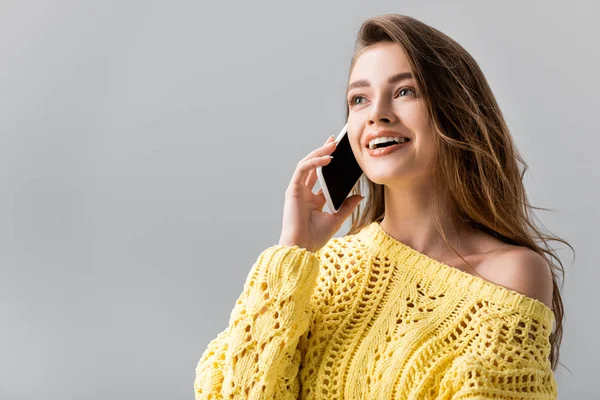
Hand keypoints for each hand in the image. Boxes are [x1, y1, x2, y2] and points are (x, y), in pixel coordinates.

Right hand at [278, 135, 363, 252]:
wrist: (302, 248)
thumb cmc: (315, 237)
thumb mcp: (337, 219)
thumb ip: (347, 206)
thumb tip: (360, 195)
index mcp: (313, 200)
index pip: (321, 176)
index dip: (328, 163)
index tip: (339, 152)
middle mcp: (305, 193)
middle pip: (313, 166)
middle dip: (323, 151)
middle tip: (334, 140)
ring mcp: (298, 190)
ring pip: (307, 164)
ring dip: (319, 152)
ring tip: (332, 145)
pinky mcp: (293, 189)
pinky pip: (303, 169)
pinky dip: (314, 162)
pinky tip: (327, 159)